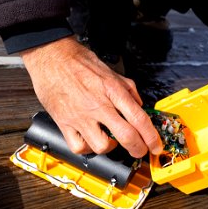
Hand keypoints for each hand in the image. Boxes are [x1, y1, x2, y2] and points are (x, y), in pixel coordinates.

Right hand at [20, 36, 162, 157]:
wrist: (52, 57)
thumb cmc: (80, 62)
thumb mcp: (112, 72)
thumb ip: (129, 90)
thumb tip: (140, 107)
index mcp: (113, 91)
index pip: (139, 118)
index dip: (151, 137)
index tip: (156, 146)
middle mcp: (99, 105)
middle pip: (126, 136)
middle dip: (138, 149)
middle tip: (140, 151)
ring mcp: (81, 116)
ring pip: (102, 146)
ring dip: (111, 148)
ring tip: (111, 141)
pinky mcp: (64, 123)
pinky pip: (78, 146)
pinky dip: (87, 148)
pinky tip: (90, 140)